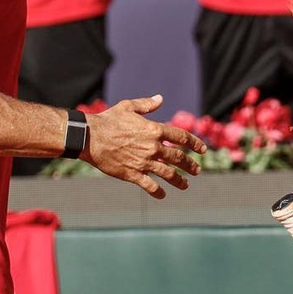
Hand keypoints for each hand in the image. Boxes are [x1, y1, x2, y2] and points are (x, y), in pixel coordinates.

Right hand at [85, 95, 207, 198]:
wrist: (90, 137)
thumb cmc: (108, 120)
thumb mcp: (128, 106)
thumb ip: (147, 104)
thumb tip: (160, 99)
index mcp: (154, 129)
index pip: (181, 137)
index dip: (194, 143)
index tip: (202, 149)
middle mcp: (152, 147)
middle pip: (178, 157)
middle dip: (190, 165)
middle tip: (197, 170)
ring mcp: (144, 162)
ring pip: (168, 174)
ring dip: (179, 180)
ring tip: (186, 185)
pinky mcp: (132, 174)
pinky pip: (150, 185)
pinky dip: (158, 191)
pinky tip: (162, 194)